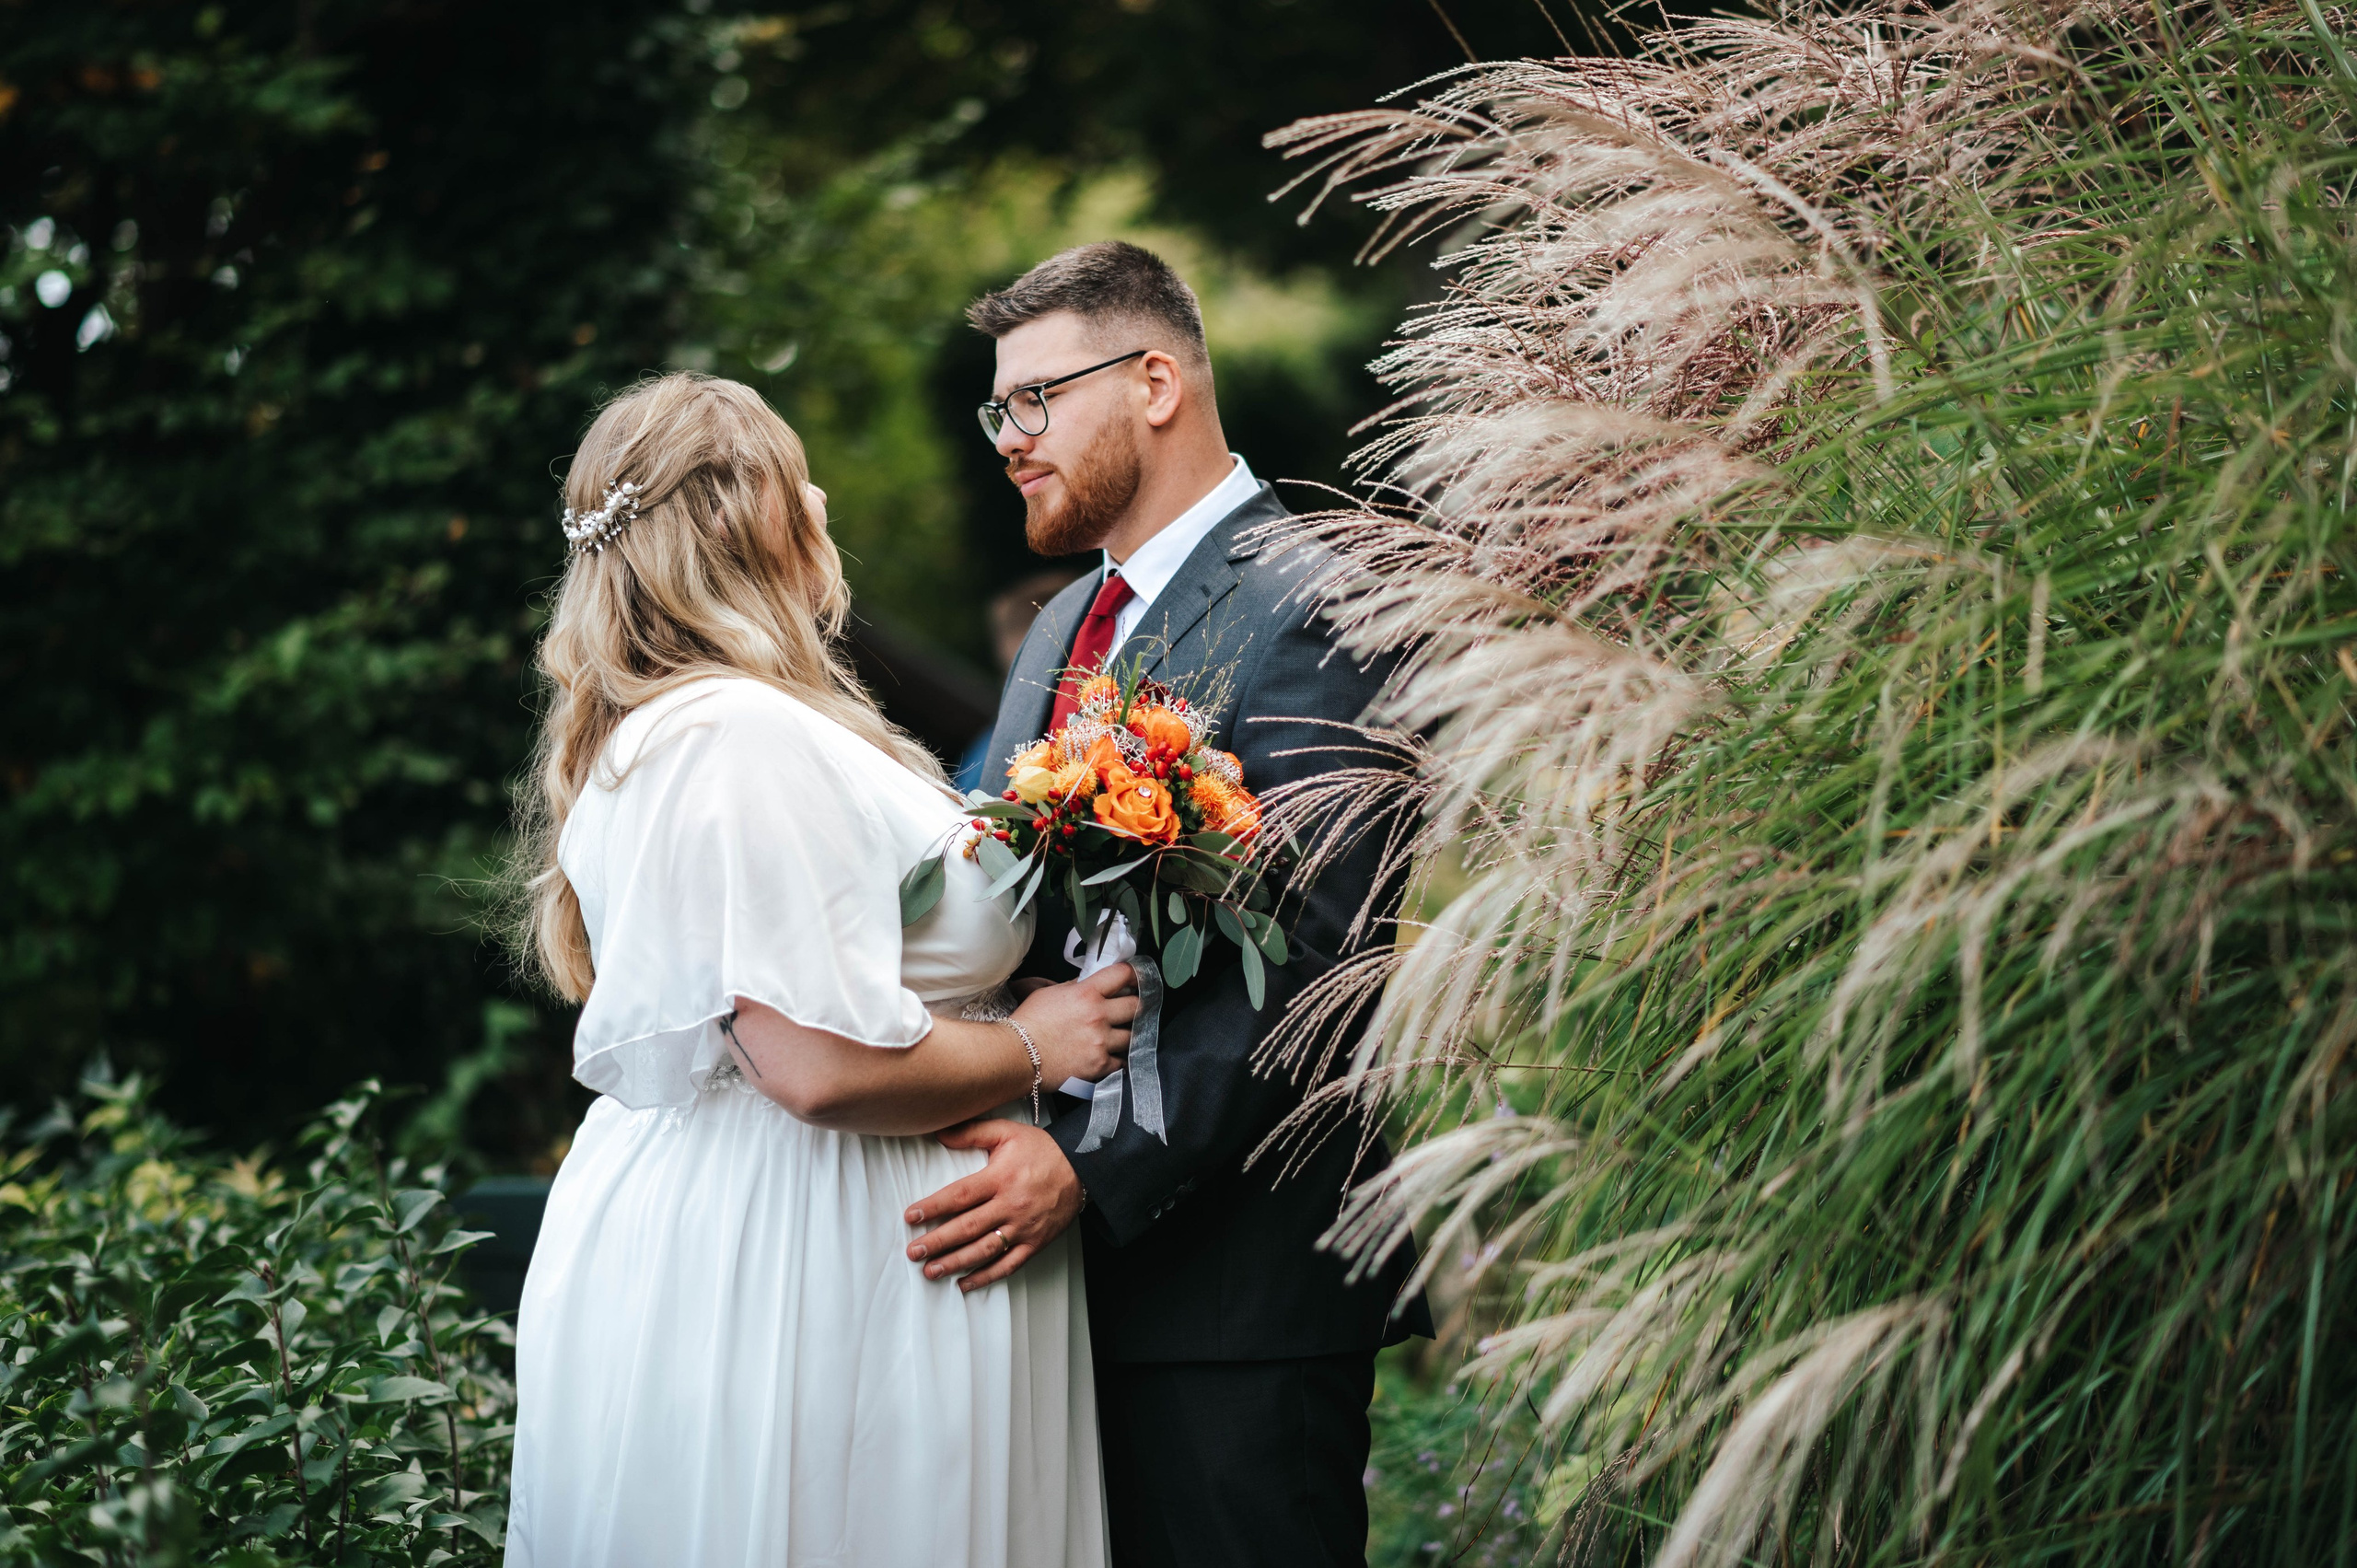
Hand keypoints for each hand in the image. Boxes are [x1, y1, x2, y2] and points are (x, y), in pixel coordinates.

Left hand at [906, 1120, 1083, 1290]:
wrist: (1084, 1166)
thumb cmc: (1042, 1149)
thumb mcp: (1007, 1131)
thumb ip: (971, 1132)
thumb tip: (938, 1133)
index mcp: (1000, 1177)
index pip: (960, 1195)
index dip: (933, 1207)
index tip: (911, 1216)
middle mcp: (1011, 1205)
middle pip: (968, 1227)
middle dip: (937, 1242)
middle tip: (912, 1252)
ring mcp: (1024, 1227)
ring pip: (985, 1250)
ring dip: (955, 1263)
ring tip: (930, 1271)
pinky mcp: (1035, 1243)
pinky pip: (1008, 1265)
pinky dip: (986, 1277)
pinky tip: (964, 1283)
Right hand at [1012, 964, 1137, 1086]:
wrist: (1016, 1054)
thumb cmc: (1028, 1022)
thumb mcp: (1049, 993)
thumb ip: (1074, 986)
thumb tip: (1089, 983)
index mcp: (1086, 993)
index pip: (1122, 974)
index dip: (1133, 974)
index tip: (1135, 978)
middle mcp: (1098, 1015)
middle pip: (1136, 1006)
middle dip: (1135, 1005)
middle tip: (1131, 1009)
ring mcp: (1101, 1042)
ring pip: (1132, 1035)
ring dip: (1127, 1034)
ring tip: (1119, 1035)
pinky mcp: (1099, 1065)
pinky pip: (1121, 1061)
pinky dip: (1117, 1059)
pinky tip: (1110, 1056)